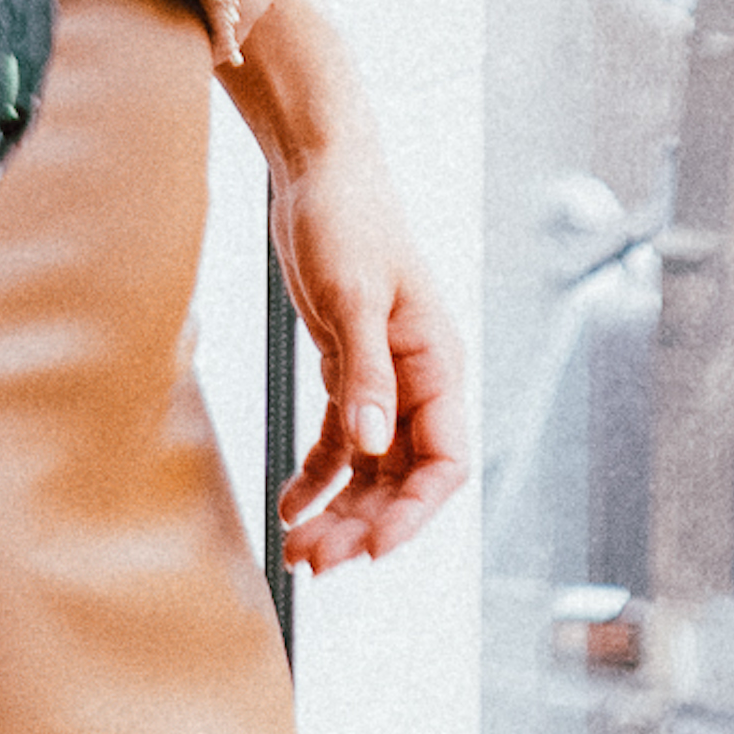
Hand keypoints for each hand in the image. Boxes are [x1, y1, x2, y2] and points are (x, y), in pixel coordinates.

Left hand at [265, 109, 467, 571]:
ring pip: (370, 470)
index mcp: (438, 365)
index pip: (445, 462)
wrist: (318, 171)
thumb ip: (364, 372)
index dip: (414, 513)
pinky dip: (316, 477)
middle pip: (403, 480)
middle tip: (313, 562)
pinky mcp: (348, 370)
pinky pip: (339, 444)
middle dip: (363, 525)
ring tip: (296, 549)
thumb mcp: (353, 295)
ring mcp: (384, 380)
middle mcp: (418, 382)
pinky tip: (287, 503)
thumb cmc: (347, 219)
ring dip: (338, 512)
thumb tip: (372, 445)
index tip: (372, 549)